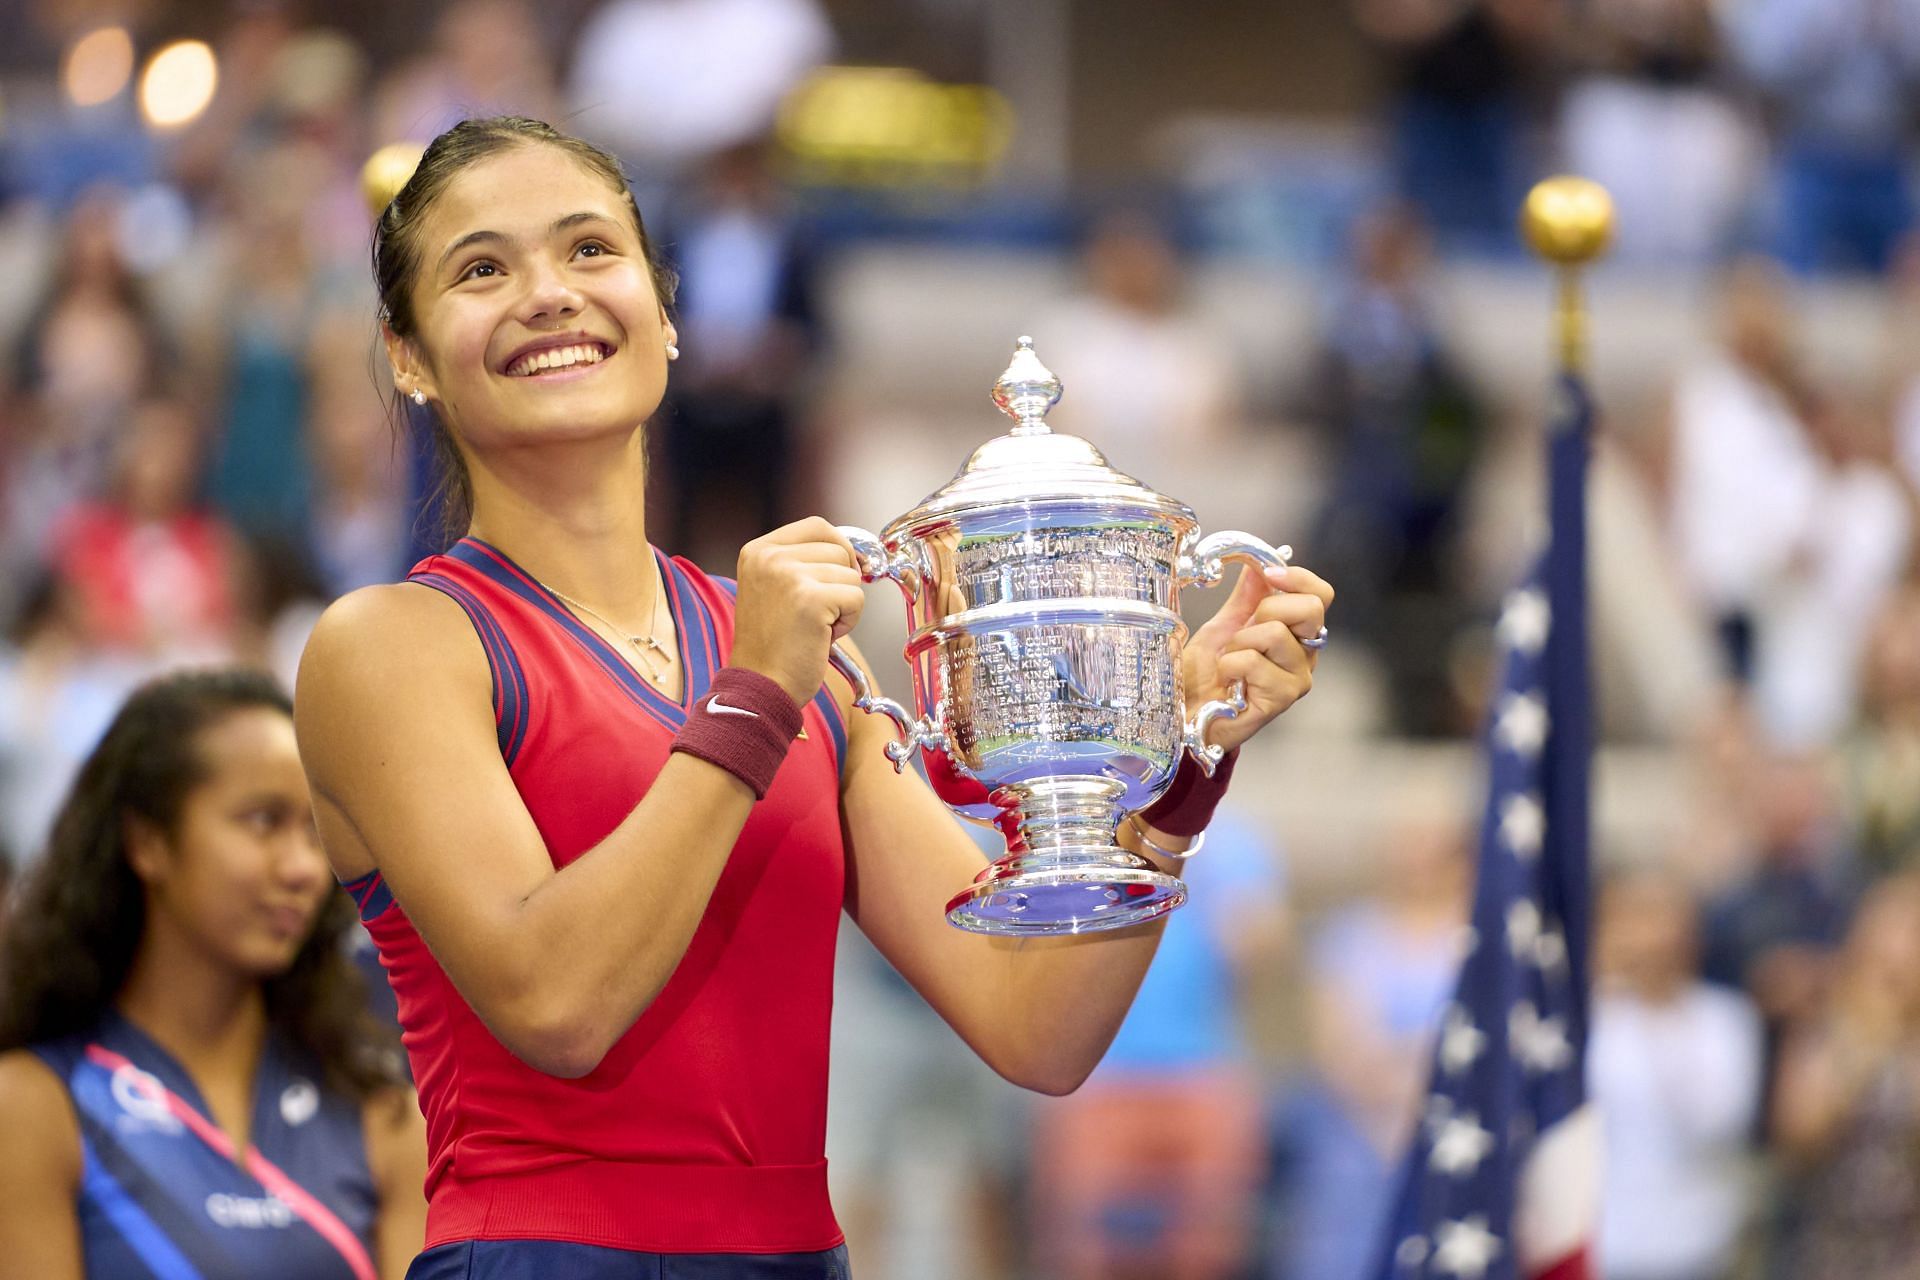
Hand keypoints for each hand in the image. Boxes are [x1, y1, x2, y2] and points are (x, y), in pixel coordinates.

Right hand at [730, 517, 866, 704]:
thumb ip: (802, 563)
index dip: (839, 549)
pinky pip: (856, 599)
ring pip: (850, 575)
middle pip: (838, 549)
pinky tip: (822, 636)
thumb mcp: (775, 589)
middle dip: (840, 582)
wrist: (760, 686)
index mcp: (758, 551)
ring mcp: (789, 575)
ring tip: (814, 627)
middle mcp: (769, 557)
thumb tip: (854, 553)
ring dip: (843, 605)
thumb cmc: (773, 646)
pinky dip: (849, 622)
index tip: (841, 573)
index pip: (817, 526)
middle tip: (817, 613)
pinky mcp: (810, 598)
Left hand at [1180, 563, 1333, 755]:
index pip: (1320, 595)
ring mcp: (1297, 679)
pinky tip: (1228, 682)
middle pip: (1310, 608)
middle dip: (1267, 609)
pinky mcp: (1282, 699)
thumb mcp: (1225, 625)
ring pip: (1275, 633)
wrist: (1188, 713)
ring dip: (1238, 643)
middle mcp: (1306, 655)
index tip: (1268, 574)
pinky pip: (1254, 661)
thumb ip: (1247, 597)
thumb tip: (1259, 562)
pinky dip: (1230, 666)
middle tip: (1243, 630)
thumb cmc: (1208, 675)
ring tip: (1229, 662)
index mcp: (1297, 633)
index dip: (1297, 578)